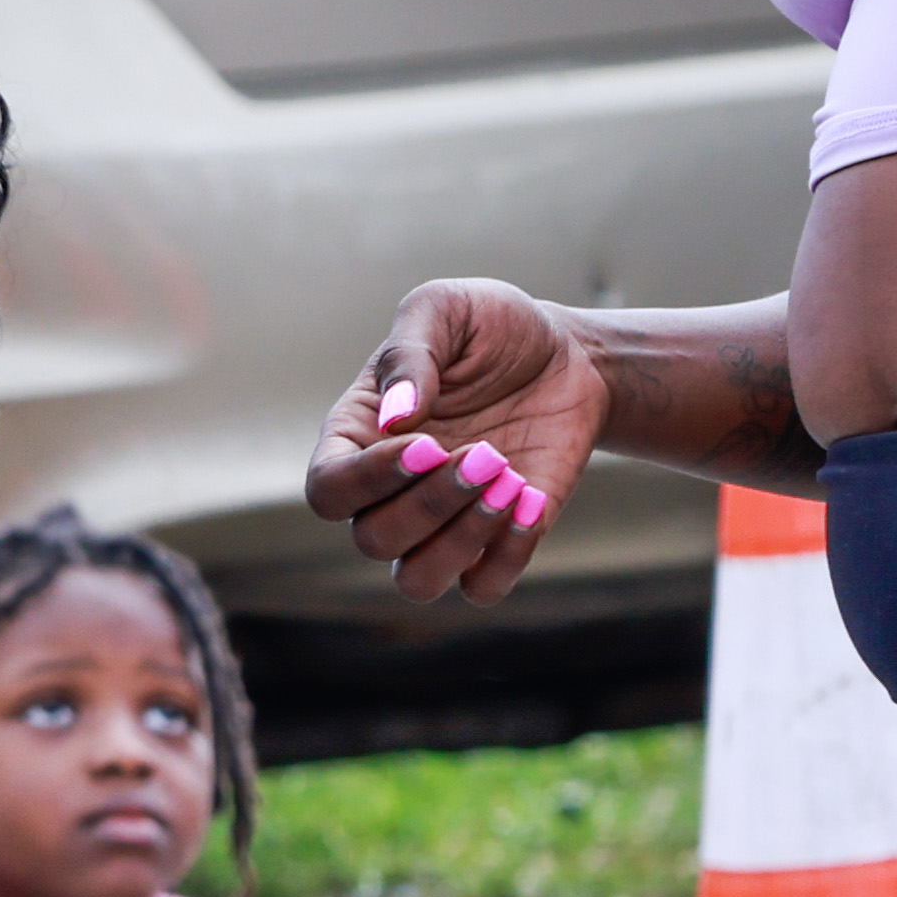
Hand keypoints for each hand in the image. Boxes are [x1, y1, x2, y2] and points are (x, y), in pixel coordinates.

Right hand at [303, 281, 603, 600]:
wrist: (567, 357)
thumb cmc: (492, 329)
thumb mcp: (445, 309)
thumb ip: (409, 351)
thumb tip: (394, 416)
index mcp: (359, 437)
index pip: (329, 490)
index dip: (369, 480)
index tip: (428, 444)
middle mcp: (390, 492)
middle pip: (373, 540)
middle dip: (431, 504)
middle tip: (486, 454)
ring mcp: (442, 524)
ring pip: (417, 580)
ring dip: (461, 542)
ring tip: (509, 483)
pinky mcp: (495, 541)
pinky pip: (483, 587)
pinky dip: (507, 556)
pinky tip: (531, 500)